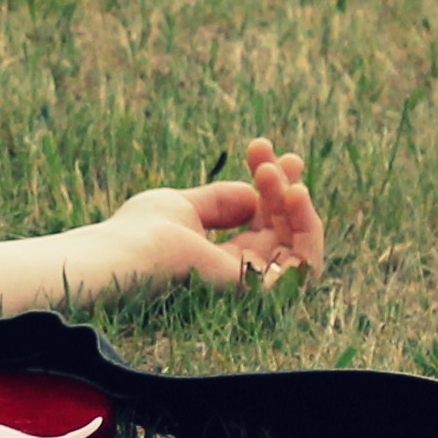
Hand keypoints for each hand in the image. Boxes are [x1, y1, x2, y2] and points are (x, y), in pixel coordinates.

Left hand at [103, 138, 324, 292]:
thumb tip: (253, 192)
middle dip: (286, 186)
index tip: (259, 147)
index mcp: (220, 257)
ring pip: (298, 242)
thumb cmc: (142, 229)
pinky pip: (306, 262)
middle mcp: (240, 273)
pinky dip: (307, 225)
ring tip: (280, 172)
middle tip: (286, 155)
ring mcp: (251, 283)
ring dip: (298, 203)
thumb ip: (221, 201)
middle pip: (282, 228)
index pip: (258, 220)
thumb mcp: (185, 205)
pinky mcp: (262, 291)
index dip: (265, 182)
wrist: (130, 251)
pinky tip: (294, 192)